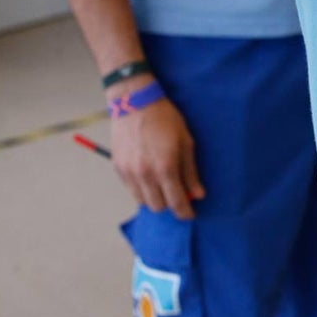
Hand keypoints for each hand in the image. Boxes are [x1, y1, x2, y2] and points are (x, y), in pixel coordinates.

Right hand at [109, 77, 204, 218]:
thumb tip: (198, 194)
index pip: (176, 202)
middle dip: (170, 204)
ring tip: (164, 185)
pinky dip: (142, 189)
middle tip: (179, 194)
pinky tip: (150, 176)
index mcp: (165, 168)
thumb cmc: (165, 119)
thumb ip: (190, 171)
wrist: (135, 102)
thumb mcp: (186, 142)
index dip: (185, 212)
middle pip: (158, 206)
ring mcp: (129, 172)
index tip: (190, 214)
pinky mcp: (118, 168)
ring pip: (142, 201)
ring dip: (154, 198)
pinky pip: (131, 189)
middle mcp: (144, 174)